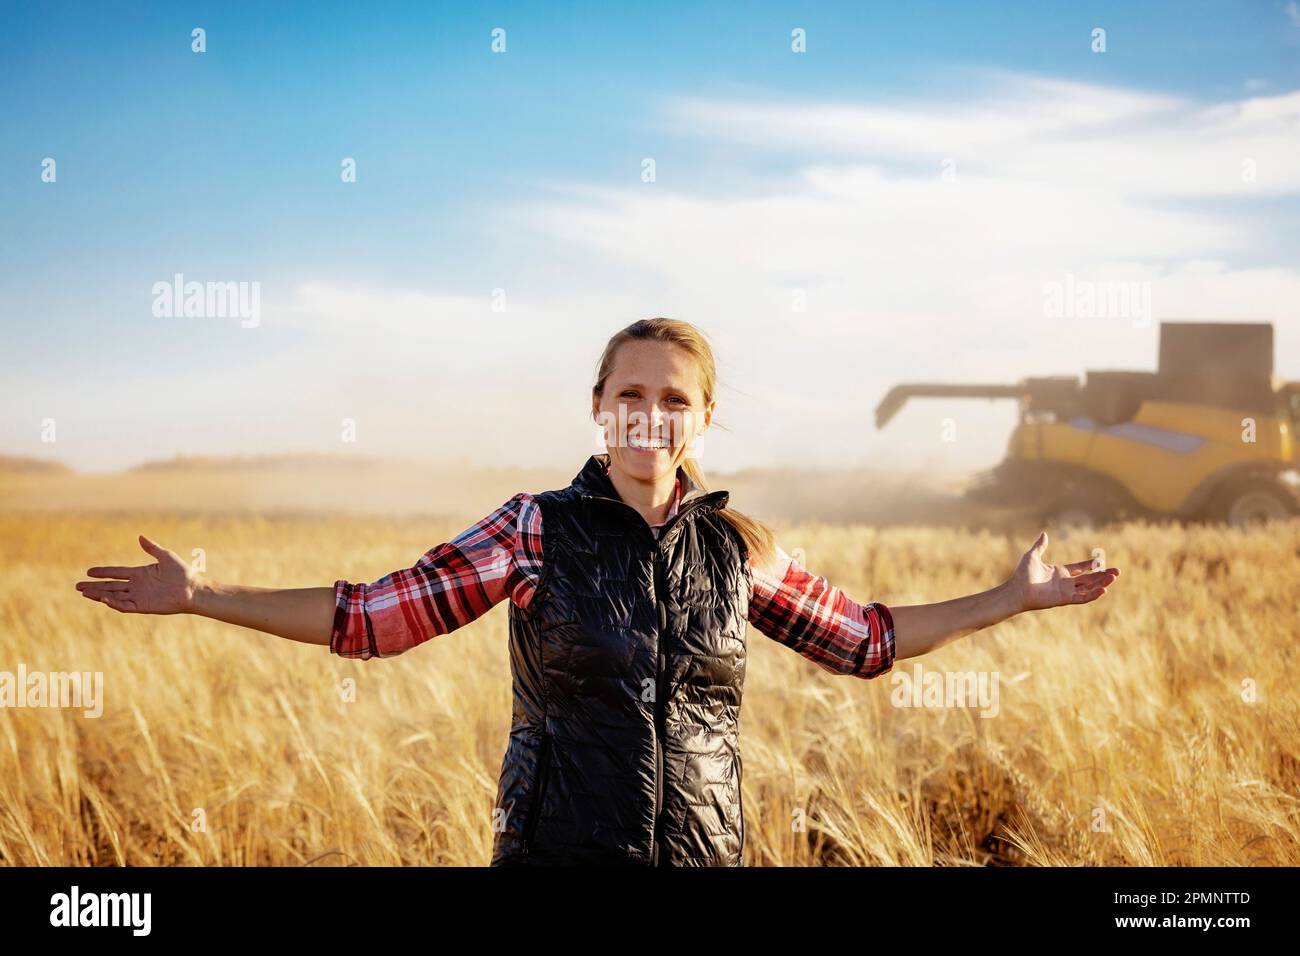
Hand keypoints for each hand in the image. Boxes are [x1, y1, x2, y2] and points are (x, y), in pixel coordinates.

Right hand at [76, 535, 195, 613]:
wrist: (193, 589)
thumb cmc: (183, 572)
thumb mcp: (166, 556)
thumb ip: (152, 548)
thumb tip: (140, 537)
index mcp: (140, 573)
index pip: (116, 573)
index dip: (103, 572)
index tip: (88, 572)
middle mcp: (137, 585)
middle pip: (111, 586)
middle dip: (94, 586)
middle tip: (78, 586)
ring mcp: (139, 596)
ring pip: (114, 596)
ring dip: (99, 595)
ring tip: (84, 593)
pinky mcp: (143, 606)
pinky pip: (125, 606)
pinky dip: (114, 603)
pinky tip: (104, 599)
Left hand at [1007, 531, 1119, 612]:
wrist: (1016, 590)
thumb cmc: (1022, 574)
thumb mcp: (1032, 556)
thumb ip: (1040, 546)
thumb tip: (1044, 533)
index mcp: (1059, 572)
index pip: (1080, 569)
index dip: (1091, 566)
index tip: (1101, 561)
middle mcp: (1065, 583)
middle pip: (1089, 579)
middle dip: (1103, 576)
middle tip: (1117, 572)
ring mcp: (1066, 592)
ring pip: (1088, 588)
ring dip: (1101, 583)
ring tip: (1114, 577)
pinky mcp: (1064, 599)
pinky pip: (1082, 598)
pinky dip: (1093, 594)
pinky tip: (1103, 589)